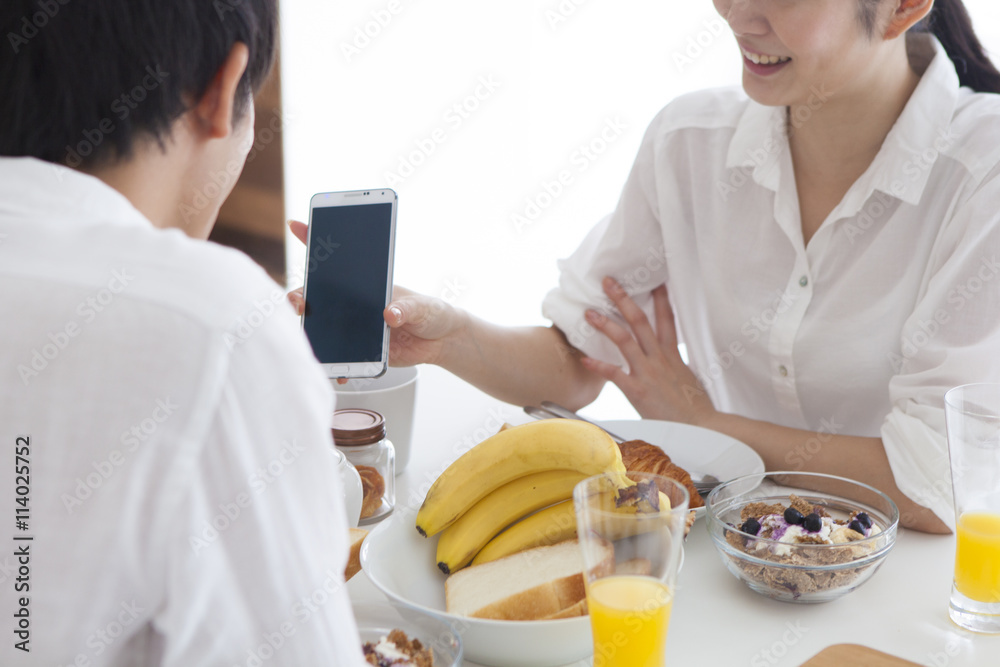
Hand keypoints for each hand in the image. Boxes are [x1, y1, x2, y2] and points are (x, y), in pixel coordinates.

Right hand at [285, 220, 467, 368]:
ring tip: (312, 340)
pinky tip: (338, 373)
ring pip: (323, 328)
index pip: (337, 260)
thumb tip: (389, 315)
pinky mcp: (361, 351)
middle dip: (300, 296)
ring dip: (312, 333)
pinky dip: (336, 366)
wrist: (442, 342)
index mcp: (368, 284)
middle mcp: (355, 304)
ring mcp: (355, 327)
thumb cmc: (432, 313)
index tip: (297, 225)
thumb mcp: (423, 306)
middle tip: (299, 302)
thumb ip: (406, 308)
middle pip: (318, 296)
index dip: (315, 239)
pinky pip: (342, 358)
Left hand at [580, 277, 715, 424]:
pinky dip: (597, 365)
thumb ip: (675, 366)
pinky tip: (584, 359)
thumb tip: (669, 361)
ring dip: (605, 323)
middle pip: (640, 320)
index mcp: (672, 355)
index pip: (666, 318)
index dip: (660, 298)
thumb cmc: (695, 407)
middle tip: (609, 282)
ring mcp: (648, 372)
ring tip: (589, 312)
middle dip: (623, 299)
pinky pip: (614, 373)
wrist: (702, 426)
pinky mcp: (637, 389)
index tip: (654, 280)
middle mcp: (659, 358)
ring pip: (624, 340)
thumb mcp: (687, 378)